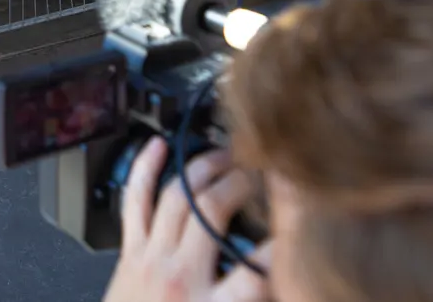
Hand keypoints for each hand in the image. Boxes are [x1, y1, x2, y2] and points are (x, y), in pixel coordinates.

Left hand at [105, 137, 269, 301]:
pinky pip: (135, 202)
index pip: (258, 272)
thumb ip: (255, 299)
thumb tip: (283, 282)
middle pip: (213, 211)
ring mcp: (151, 259)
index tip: (301, 228)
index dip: (285, 247)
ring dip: (204, 168)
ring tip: (228, 157)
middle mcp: (180, 278)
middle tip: (263, 175)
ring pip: (178, 196)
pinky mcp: (130, 253)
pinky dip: (145, 169)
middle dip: (242, 183)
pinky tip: (158, 146)